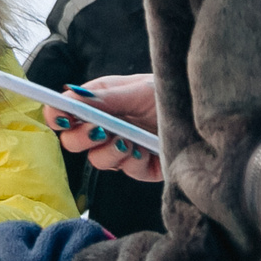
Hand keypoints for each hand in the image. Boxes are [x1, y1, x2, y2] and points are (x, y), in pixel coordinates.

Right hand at [47, 72, 163, 182]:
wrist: (203, 115)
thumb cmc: (172, 93)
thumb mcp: (140, 90)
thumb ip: (106, 97)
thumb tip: (71, 98)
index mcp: (101, 101)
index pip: (66, 110)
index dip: (57, 114)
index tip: (60, 116)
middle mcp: (106, 126)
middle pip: (73, 141)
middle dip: (80, 137)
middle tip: (98, 131)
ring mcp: (121, 148)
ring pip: (96, 160)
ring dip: (109, 151)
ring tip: (128, 140)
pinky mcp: (139, 167)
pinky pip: (125, 170)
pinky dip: (132, 160)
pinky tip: (143, 149)